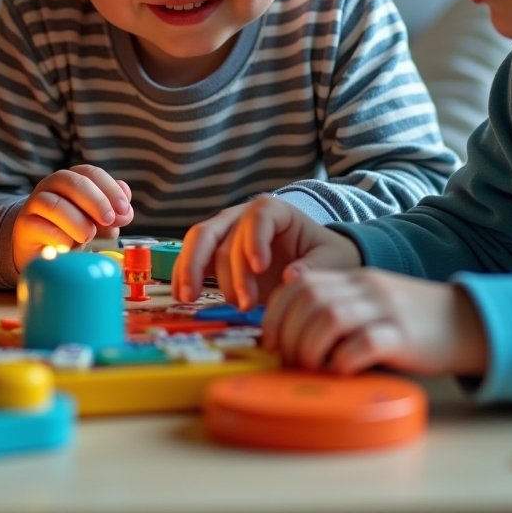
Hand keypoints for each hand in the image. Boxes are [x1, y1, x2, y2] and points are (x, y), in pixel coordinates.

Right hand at [13, 164, 132, 271]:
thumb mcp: (95, 221)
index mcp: (72, 179)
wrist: (38, 248)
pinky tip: (68, 246)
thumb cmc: (71, 230)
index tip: (124, 209)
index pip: (91, 173)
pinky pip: (40, 227)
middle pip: (72, 181)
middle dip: (96, 201)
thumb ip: (111, 214)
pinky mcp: (24, 225)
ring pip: (53, 204)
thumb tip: (125, 212)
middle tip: (109, 220)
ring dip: (77, 221)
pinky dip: (59, 237)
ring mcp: (35, 203)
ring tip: (88, 236)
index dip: (110, 189)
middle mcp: (51, 186)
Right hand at [172, 195, 361, 306]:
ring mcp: (224, 233)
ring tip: (193, 299)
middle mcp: (243, 216)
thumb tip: (291, 277)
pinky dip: (183, 274)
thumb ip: (314, 267)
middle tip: (239, 301)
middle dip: (225, 267)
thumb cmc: (323, 256)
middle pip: (220, 230)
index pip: (259, 216)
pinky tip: (181, 295)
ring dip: (195, 271)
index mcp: (275, 211)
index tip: (261, 267)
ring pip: (200, 242)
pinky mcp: (213, 254)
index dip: (255, 239)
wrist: (313, 261)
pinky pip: (191, 258)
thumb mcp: (330, 260)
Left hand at [263, 267, 489, 377]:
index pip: (298, 285)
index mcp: (352, 279)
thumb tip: (290, 341)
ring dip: (310, 347)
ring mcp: (385, 309)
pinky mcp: (404, 336)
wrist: (467, 322)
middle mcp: (365, 288)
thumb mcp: (370, 305)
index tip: (270, 342)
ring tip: (312, 368)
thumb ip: (337, 311)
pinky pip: (364, 343)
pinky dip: (343, 360)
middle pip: (308, 299)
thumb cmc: (411, 322)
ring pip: (329, 317)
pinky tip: (341, 371)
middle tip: (289, 360)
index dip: (276, 314)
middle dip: (287, 334)